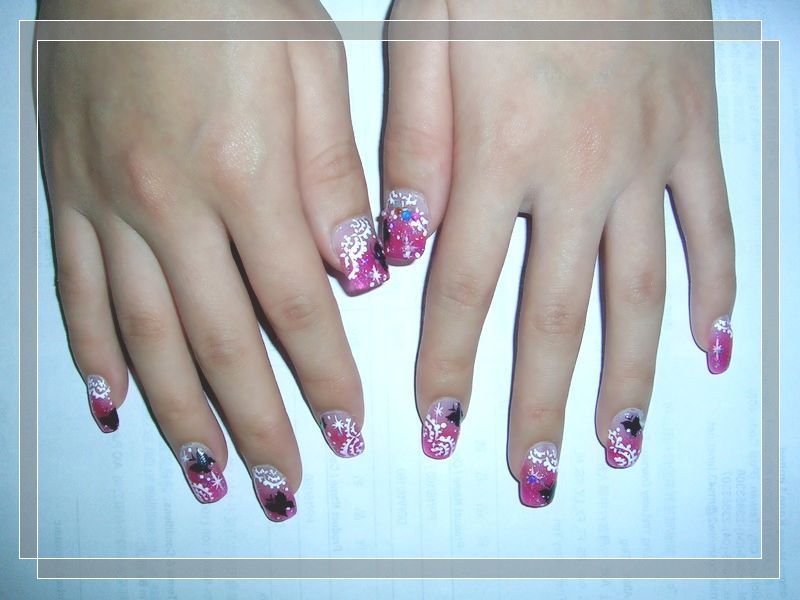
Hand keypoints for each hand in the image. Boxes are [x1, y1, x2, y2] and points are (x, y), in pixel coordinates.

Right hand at [39, 0, 386, 520]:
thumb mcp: (312, 68)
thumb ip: (334, 175)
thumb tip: (359, 267)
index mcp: (245, 172)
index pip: (297, 307)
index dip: (325, 377)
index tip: (348, 428)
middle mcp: (169, 202)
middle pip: (222, 342)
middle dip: (259, 423)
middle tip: (284, 485)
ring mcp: (108, 203)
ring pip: (146, 336)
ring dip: (180, 415)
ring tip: (208, 474)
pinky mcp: (66, 193)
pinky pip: (77, 291)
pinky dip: (95, 354)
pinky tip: (112, 404)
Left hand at [383, 0, 734, 504]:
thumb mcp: (425, 34)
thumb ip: (411, 144)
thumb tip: (399, 245)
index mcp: (502, 153)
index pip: (466, 287)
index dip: (451, 366)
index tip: (441, 431)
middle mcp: (579, 174)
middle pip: (557, 312)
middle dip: (540, 401)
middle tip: (534, 471)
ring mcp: (648, 160)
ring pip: (640, 290)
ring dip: (628, 376)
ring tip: (617, 444)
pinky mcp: (696, 136)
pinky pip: (712, 228)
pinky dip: (716, 291)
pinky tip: (708, 350)